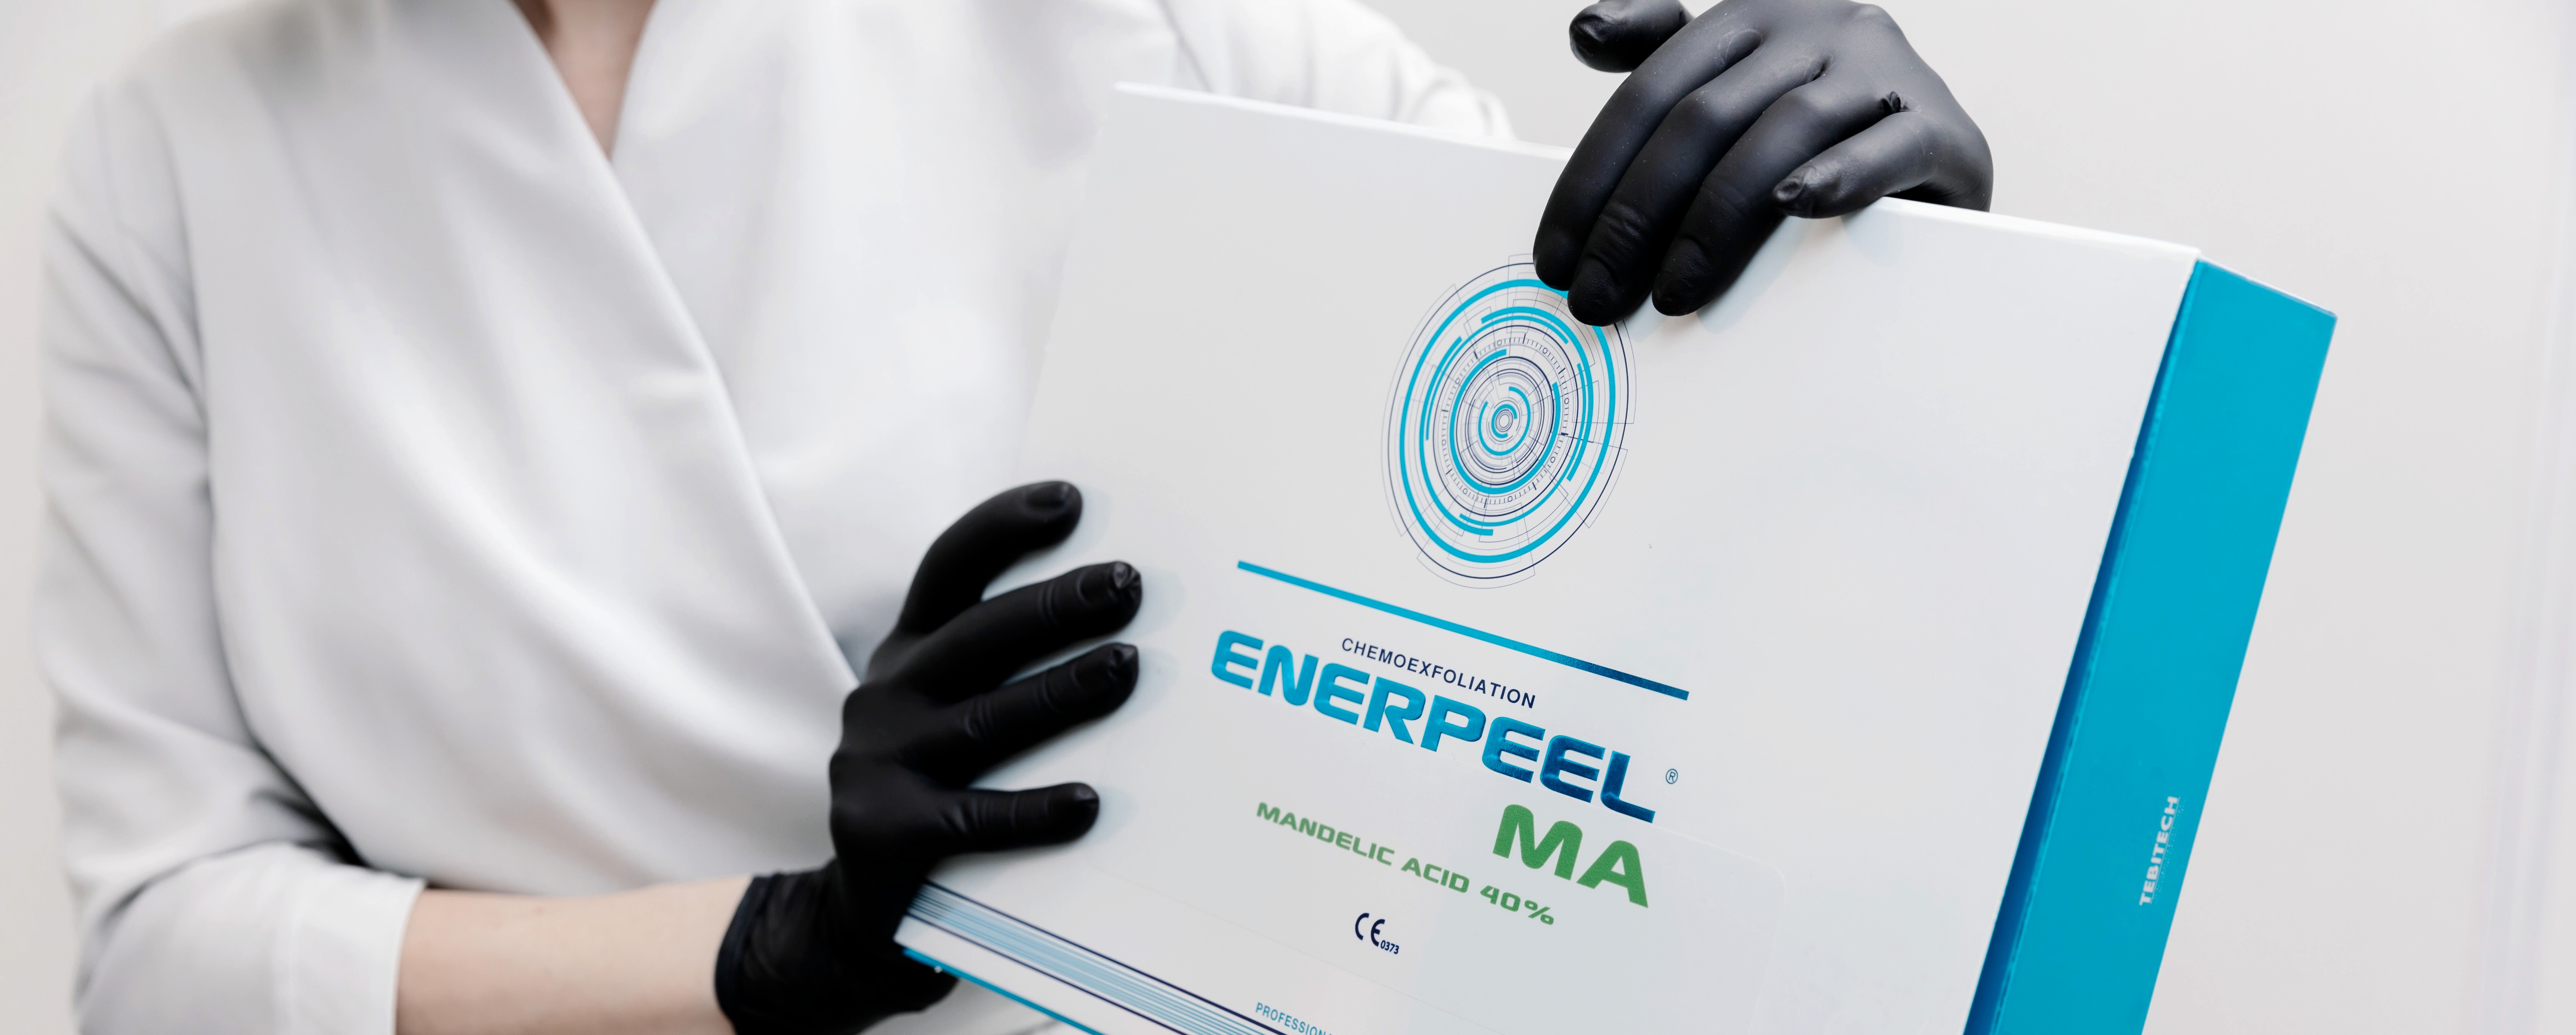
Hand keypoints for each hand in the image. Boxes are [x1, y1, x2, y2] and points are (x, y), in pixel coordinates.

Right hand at [715, 482, 1142, 1034]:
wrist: (867, 912)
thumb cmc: (946, 791)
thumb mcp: (961, 713)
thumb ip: (1013, 667)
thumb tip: (1131, 618)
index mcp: (910, 653)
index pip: (950, 569)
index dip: (1003, 527)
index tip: (1071, 499)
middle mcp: (887, 695)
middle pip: (976, 636)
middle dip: (1055, 605)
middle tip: (1127, 583)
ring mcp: (878, 762)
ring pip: (983, 721)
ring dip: (1060, 692)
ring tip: (1129, 667)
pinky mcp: (883, 833)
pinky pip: (973, 819)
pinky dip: (1034, 811)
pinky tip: (1090, 804)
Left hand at [1539, 0, 1992, 323]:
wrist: (1940, 172)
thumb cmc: (1817, 139)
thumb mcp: (1735, 91)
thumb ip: (1661, 62)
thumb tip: (1584, 30)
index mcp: (1755, 15)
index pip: (1651, 92)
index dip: (1593, 176)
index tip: (1556, 257)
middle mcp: (1819, 27)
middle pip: (1703, 119)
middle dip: (1637, 214)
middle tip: (1599, 294)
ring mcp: (1883, 72)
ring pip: (1782, 134)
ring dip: (1716, 219)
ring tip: (1673, 292)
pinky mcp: (1941, 129)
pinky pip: (1886, 148)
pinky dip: (1839, 176)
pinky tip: (1796, 207)